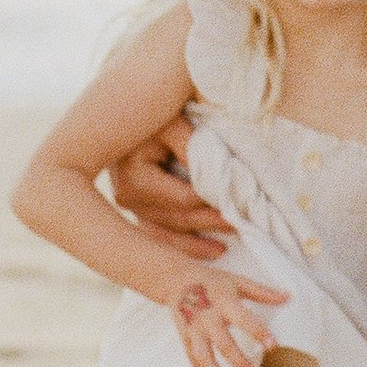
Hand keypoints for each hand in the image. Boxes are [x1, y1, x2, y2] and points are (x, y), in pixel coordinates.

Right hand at [109, 119, 232, 250]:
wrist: (122, 115)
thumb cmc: (151, 116)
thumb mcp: (172, 124)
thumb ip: (192, 149)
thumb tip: (215, 180)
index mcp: (135, 179)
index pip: (184, 200)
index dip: (213, 203)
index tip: (240, 203)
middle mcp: (127, 199)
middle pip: (178, 219)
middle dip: (212, 222)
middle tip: (244, 224)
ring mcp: (129, 208)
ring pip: (168, 233)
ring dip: (197, 243)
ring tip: (226, 247)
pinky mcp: (134, 210)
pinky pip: (158, 234)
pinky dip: (182, 245)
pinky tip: (206, 251)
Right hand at [169, 267, 286, 366]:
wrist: (177, 279)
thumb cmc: (211, 280)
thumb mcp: (238, 281)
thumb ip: (262, 292)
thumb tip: (287, 297)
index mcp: (224, 302)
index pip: (245, 320)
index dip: (259, 333)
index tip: (273, 346)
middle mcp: (208, 318)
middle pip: (225, 344)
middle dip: (240, 364)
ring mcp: (194, 329)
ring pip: (204, 356)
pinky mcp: (185, 337)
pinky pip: (192, 358)